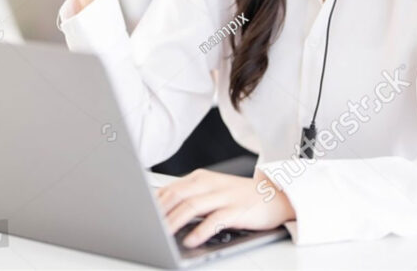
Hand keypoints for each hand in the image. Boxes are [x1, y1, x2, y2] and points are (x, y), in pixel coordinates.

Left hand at [155, 168, 294, 247]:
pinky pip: (215, 220)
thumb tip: (163, 210)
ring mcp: (224, 196)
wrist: (275, 196)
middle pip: (177, 195)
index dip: (154, 203)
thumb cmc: (239, 196)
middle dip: (159, 212)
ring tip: (163, 234)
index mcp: (201, 177)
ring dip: (175, 221)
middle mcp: (211, 183)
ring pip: (192, 206)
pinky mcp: (237, 210)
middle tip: (146, 225)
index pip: (170, 188)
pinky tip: (190, 240)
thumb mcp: (212, 190)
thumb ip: (190, 196)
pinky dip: (200, 231)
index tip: (140, 215)